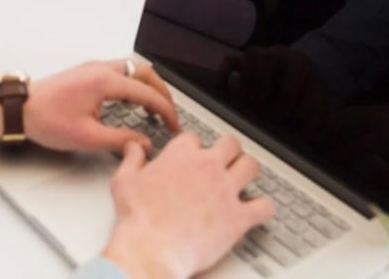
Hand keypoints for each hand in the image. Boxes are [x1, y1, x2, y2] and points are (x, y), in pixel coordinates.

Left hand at [26, 60, 179, 153]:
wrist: (20, 109)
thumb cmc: (46, 120)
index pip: (147, 93)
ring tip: (155, 109)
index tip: (173, 125)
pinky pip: (120, 72)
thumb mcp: (87, 137)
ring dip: (148, 87)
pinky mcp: (87, 72)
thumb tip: (143, 143)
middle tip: (170, 114)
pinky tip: (132, 102)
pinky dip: (133, 84)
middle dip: (162, 93)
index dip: (165, 111)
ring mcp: (93, 67)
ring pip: (132, 69)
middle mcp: (101, 68)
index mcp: (104, 81)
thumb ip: (120, 140)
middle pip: (145, 73)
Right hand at [102, 134, 275, 278]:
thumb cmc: (138, 219)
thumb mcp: (124, 181)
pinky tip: (258, 211)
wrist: (151, 250)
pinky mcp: (238, 217)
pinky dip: (264, 209)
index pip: (194, 138)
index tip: (191, 158)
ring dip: (248, 172)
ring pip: (251, 167)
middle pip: (231, 144)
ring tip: (243, 180)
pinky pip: (265, 207)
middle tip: (225, 162)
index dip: (193, 148)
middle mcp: (207, 168)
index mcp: (181, 156)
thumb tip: (134, 146)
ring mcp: (225, 191)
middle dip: (228, 151)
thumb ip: (132, 159)